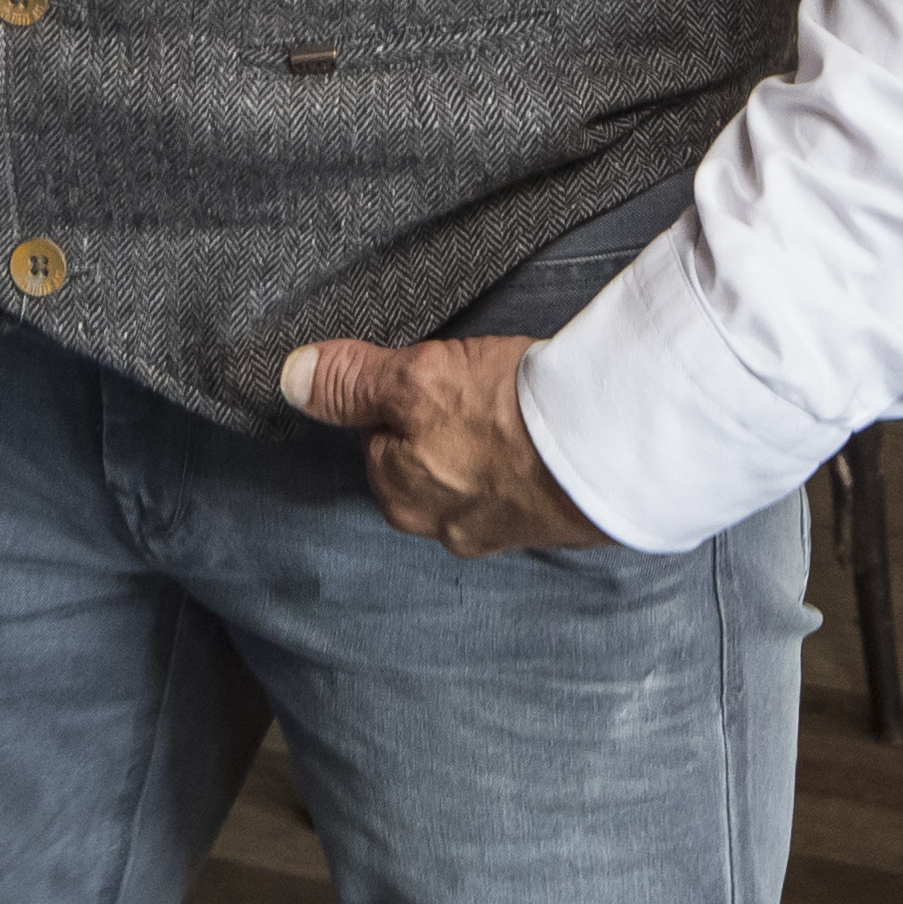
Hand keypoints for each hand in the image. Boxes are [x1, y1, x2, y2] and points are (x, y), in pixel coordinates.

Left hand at [282, 334, 601, 556]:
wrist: (611, 453)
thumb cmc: (508, 419)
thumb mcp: (416, 380)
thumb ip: (352, 382)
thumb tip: (291, 379)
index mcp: (402, 497)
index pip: (379, 440)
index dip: (401, 397)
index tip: (432, 374)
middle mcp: (445, 526)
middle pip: (426, 461)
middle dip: (444, 425)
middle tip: (477, 384)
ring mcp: (502, 529)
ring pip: (476, 475)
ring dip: (490, 443)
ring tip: (517, 404)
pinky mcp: (552, 521)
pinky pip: (524, 483)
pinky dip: (530, 459)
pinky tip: (549, 432)